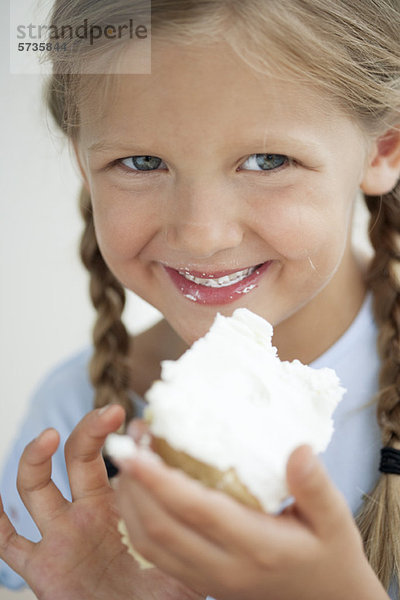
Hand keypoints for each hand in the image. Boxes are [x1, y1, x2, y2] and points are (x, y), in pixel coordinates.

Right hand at [0, 406, 202, 599]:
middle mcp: (86, 512)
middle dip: (89, 431)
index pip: (116, 457)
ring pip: (36, 486)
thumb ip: (180, 511)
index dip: (126, 437)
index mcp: (119, 502)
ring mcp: (61, 535)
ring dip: (35, 458)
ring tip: (49, 436)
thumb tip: (186, 467)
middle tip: (110, 413)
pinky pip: (8, 543)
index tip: (143, 424)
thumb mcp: (180, 544)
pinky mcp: (41, 567)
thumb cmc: (165, 592)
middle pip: (77, 457)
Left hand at [115, 439, 389, 599]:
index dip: (158, 477)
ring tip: (128, 460)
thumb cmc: (330, 556)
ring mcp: (208, 579)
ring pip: (148, 543)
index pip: (195, 509)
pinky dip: (136, 521)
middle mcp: (224, 567)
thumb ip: (316, 487)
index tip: (135, 446)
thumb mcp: (335, 521)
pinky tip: (138, 491)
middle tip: (126, 441)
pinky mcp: (201, 581)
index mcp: (256, 546)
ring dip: (129, 501)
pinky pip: (155, 554)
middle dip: (133, 483)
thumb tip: (299, 449)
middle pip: (159, 527)